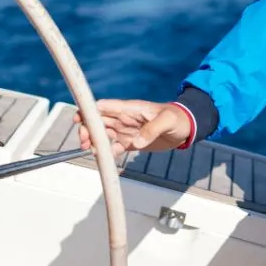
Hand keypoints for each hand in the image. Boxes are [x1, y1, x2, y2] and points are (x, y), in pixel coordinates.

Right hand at [72, 99, 191, 155]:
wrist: (186, 128)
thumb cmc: (178, 118)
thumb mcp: (167, 120)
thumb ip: (152, 129)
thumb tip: (136, 142)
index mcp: (130, 108)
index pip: (103, 106)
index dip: (89, 111)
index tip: (79, 119)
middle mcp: (124, 118)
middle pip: (97, 121)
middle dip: (88, 130)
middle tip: (86, 142)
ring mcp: (126, 130)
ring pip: (102, 134)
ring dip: (94, 142)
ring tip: (91, 151)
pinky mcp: (130, 142)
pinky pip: (113, 147)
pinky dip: (106, 152)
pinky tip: (103, 158)